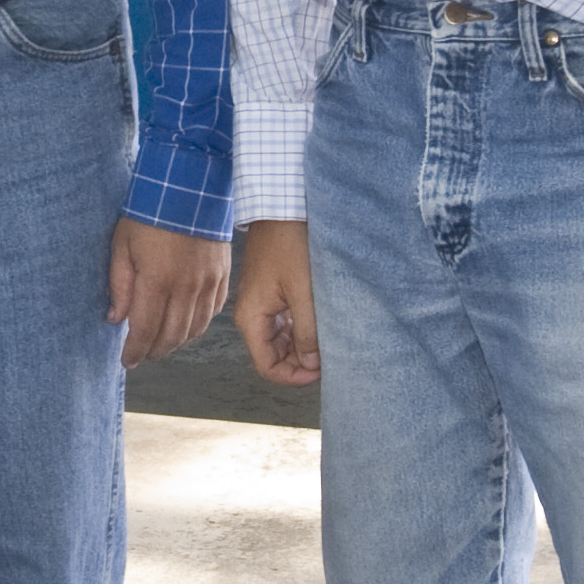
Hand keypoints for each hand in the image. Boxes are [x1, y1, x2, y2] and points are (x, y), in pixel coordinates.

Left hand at [111, 220, 230, 368]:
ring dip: (176, 342)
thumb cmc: (150, 212)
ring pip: (194, 328)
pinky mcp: (223, 274)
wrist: (189, 186)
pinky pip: (213, 311)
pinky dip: (199, 325)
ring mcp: (208, 282)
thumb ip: (120, 285)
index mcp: (157, 281)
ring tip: (162, 344)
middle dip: (154, 351)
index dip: (135, 351)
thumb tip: (116, 318)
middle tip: (142, 355)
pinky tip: (187, 325)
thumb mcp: (122, 245)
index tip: (127, 361)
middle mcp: (186, 287)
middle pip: (171, 336)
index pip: (145, 330)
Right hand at [232, 218, 319, 384]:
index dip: (294, 377)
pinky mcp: (272, 293)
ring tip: (329, 339)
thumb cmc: (290, 244)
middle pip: (274, 356)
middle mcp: (252, 315)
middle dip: (301, 362)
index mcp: (252, 318)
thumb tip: (312, 364)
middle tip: (331, 355)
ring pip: (281, 341)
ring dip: (303, 346)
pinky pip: (284, 323)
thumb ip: (307, 332)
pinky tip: (321, 322)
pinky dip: (302, 329)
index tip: (322, 371)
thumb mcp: (303, 292)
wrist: (282, 207)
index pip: (267, 367)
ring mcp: (261, 304)